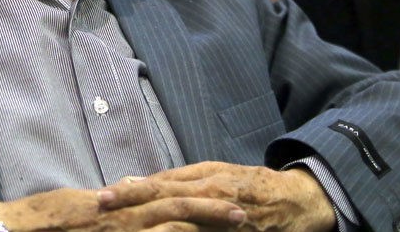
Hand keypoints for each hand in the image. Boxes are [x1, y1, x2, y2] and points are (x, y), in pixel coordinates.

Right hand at [0, 185, 245, 231]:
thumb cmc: (44, 221)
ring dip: (209, 218)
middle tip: (244, 208)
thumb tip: (126, 192)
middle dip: (213, 205)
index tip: (220, 200)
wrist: (20, 228)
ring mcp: (123, 225)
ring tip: (240, 220)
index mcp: (120, 203)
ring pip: (175, 216)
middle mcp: (125, 210)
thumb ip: (108, 203)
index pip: (166, 195)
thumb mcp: (81, 207)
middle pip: (179, 202)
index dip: (195, 197)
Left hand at [97, 162, 335, 231]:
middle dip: (134, 203)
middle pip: (167, 199)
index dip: (132, 190)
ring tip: (129, 227)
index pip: (161, 184)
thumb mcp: (215, 174)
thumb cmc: (251, 185)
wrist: (297, 201)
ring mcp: (224, 217)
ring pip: (185, 220)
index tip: (103, 195)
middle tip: (103, 206)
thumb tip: (139, 180)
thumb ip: (179, 179)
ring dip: (155, 225)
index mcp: (206, 177)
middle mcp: (213, 194)